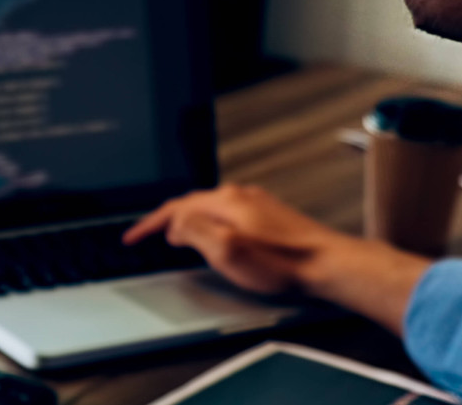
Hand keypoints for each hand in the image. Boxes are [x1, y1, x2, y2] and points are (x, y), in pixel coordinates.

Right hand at [123, 183, 431, 333]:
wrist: (328, 265)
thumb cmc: (283, 263)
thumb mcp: (227, 250)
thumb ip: (194, 231)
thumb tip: (174, 223)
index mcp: (225, 201)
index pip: (175, 207)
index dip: (149, 223)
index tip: (133, 236)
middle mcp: (240, 196)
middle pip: (192, 203)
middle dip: (167, 219)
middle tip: (149, 235)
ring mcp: (257, 205)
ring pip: (211, 208)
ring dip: (189, 221)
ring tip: (176, 237)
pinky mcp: (270, 217)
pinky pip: (228, 215)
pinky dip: (211, 225)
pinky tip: (215, 238)